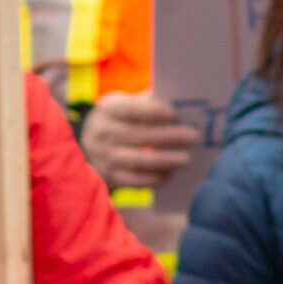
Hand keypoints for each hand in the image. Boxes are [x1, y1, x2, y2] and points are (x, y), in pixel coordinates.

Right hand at [81, 92, 201, 189]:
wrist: (88, 146)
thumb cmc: (117, 120)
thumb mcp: (122, 104)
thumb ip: (145, 103)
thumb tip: (178, 107)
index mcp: (107, 109)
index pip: (132, 110)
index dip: (154, 112)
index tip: (175, 114)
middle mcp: (102, 132)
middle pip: (140, 135)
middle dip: (170, 137)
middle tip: (194, 137)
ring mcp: (104, 157)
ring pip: (140, 160)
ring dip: (166, 160)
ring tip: (186, 158)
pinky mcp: (110, 177)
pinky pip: (136, 180)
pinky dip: (155, 178)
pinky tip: (171, 173)